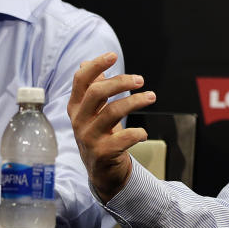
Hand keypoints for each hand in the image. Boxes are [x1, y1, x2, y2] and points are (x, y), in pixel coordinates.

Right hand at [67, 52, 155, 201]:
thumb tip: (85, 63)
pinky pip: (123, 139)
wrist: (101, 172)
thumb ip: (91, 88)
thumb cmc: (100, 135)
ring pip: (112, 112)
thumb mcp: (93, 111)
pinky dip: (137, 133)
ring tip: (151, 96)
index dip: (96, 65)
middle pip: (97, 93)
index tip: (113, 55)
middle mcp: (79, 121)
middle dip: (120, 82)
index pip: (81, 80)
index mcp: (76, 107)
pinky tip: (143, 132)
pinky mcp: (102, 154)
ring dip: (135, 101)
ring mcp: (89, 138)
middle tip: (140, 79)